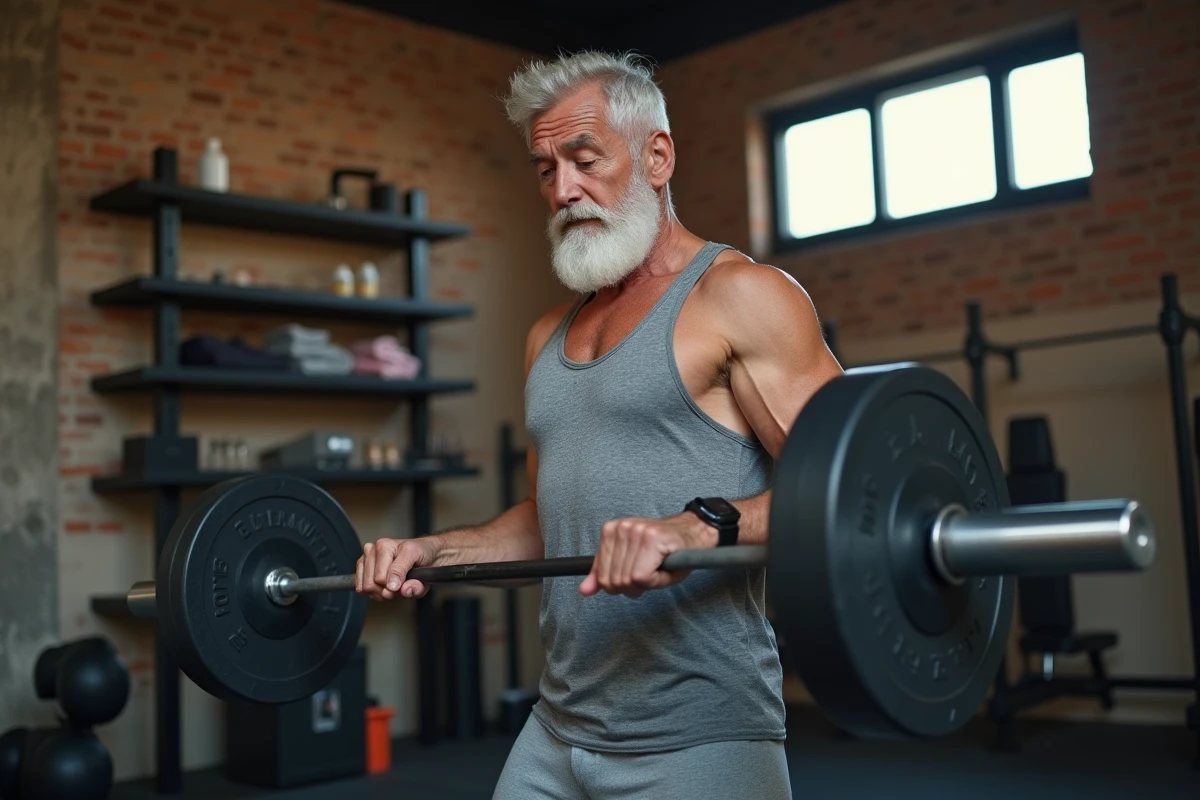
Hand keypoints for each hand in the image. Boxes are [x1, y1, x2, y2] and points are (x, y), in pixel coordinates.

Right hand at [355, 536, 438, 600]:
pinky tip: (383, 586)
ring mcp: (368, 553)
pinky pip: (360, 586)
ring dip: (379, 592)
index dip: (394, 588)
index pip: (382, 578)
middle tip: (399, 587)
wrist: (423, 553)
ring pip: (365, 585)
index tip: (401, 587)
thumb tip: (402, 591)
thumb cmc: (422, 561)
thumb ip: (416, 584)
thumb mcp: (427, 574)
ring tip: (392, 586)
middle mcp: (377, 546)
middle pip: (372, 583)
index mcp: (391, 546)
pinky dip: (372, 591)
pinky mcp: (362, 562)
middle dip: (386, 591)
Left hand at [579, 512, 717, 598]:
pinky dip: (656, 580)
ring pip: (628, 580)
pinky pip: (642, 577)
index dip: (620, 584)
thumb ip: (604, 576)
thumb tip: (584, 590)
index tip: (636, 573)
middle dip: (634, 586)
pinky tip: (664, 567)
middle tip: (650, 572)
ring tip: (657, 567)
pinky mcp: (651, 539)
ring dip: (647, 583)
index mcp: (611, 531)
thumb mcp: (629, 564)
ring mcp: (636, 531)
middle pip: (614, 580)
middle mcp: (621, 528)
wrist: (695, 534)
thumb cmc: (664, 551)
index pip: (601, 576)